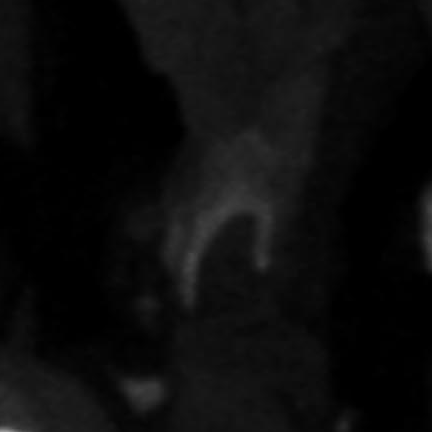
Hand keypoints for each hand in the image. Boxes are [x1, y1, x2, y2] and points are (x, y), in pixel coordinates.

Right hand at [153, 127, 288, 301]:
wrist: (229, 121)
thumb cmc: (253, 163)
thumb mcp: (267, 205)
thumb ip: (263, 239)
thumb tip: (262, 267)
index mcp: (200, 224)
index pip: (183, 268)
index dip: (184, 291)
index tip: (189, 310)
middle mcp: (178, 214)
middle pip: (167, 256)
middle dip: (174, 278)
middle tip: (185, 297)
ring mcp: (170, 197)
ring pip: (164, 235)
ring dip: (172, 254)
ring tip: (184, 270)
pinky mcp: (170, 183)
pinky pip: (167, 216)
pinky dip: (174, 233)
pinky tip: (186, 237)